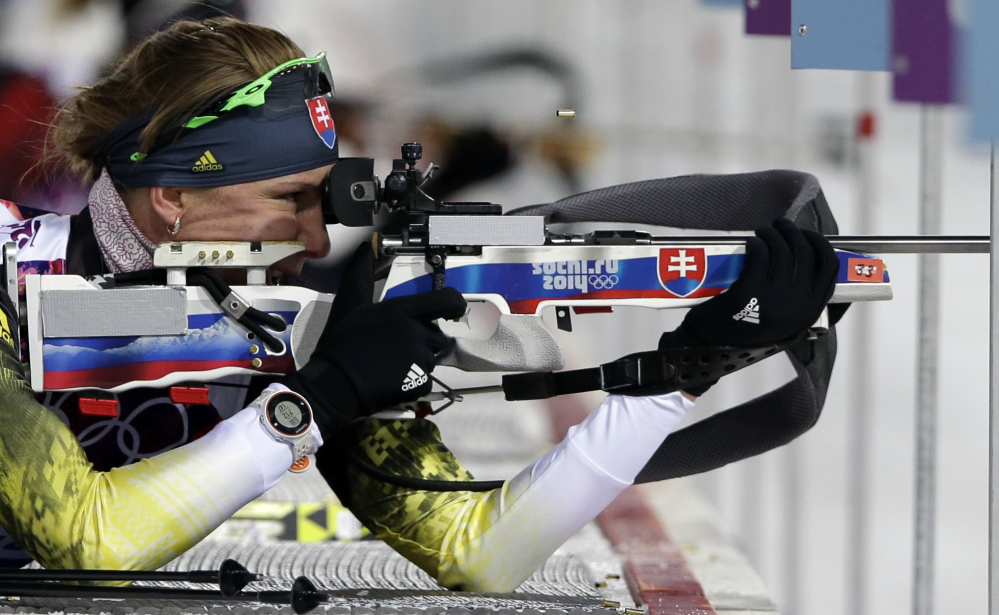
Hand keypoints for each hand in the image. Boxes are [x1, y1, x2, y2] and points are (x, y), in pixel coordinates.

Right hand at [282, 244, 465, 437]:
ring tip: (390, 364)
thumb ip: (360, 275)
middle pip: (436, 334)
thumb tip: (365, 248)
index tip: (453, 310)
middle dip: (422, 340)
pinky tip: (392, 379)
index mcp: (402, 310)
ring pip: (430, 358)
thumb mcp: (348, 304)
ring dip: (416, 361)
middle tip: (396, 347)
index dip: (454, 304)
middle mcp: (417, 332)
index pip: (445, 301)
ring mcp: (420, 359)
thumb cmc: (340, 342)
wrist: (335, 383)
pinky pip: (424, 380)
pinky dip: (412, 382)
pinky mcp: (419, 382)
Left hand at [659, 218, 838, 393]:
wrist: (709, 347)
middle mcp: (795, 306)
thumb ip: (800, 299)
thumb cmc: (746, 330)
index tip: (808, 234)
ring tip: (763, 232)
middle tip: (780, 225)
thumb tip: (811, 261)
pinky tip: (752, 243)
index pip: (829, 268)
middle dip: (793, 232)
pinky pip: (759, 255)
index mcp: (809, 312)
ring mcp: (772, 300)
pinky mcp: (746, 294)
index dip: (820, 244)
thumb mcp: (784, 322)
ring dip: (772, 234)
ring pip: (782, 251)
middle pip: (805, 253)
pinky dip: (756, 243)